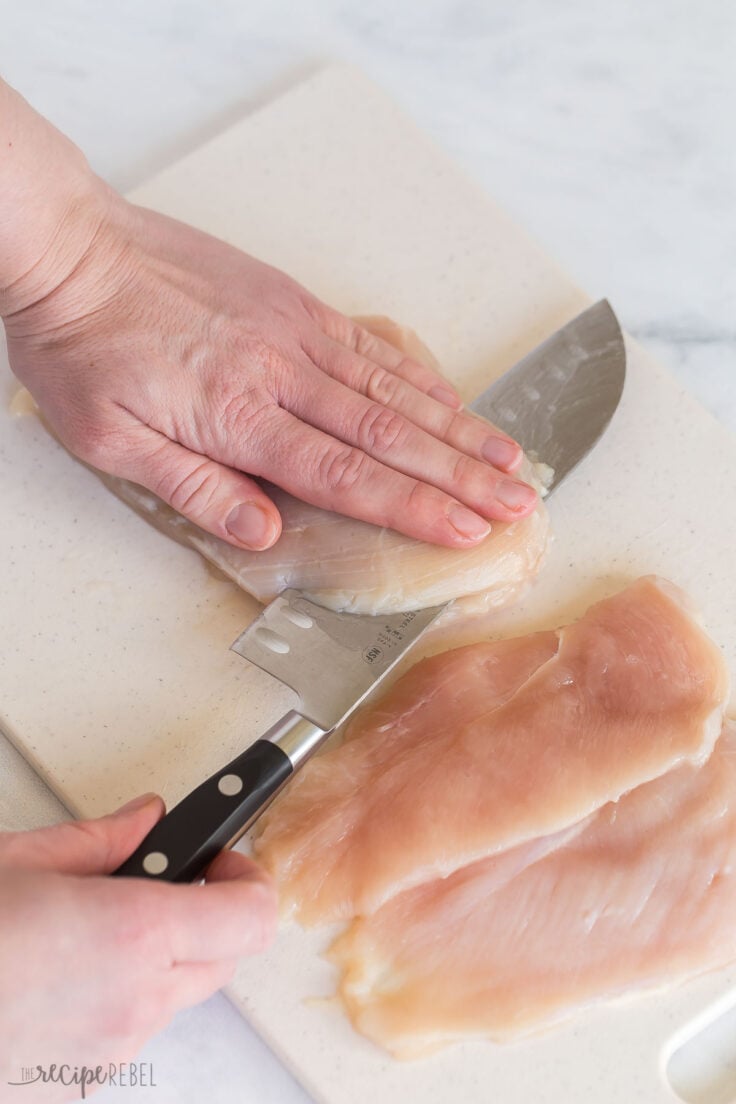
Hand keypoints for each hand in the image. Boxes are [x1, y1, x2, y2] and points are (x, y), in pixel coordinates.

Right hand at [0, 794, 275, 1099]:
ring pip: (172, 999)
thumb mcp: (17, 861)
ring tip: (82, 933)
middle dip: (206, 916)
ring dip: (153, 961)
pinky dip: (111, 1004)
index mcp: (132, 933)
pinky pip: (124, 1038)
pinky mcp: (76, 1090)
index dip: (247, 879)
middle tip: (159, 886)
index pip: (251, 915)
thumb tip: (146, 818)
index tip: (221, 859)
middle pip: (223, 958)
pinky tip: (54, 981)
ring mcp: (106, 1056)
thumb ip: (99, 839)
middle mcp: (133, 1003)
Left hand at [3, 188, 536, 552]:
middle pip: (390, 432)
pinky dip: (419, 373)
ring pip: (395, 387)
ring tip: (508, 457)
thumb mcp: (111, 441)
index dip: (413, 506)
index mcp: (238, 415)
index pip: (345, 472)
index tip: (466, 529)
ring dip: (458, 427)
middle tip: (517, 501)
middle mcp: (281, 371)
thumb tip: (263, 535)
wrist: (74, 251)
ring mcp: (295, 330)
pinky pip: (372, 343)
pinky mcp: (295, 301)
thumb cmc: (85, 348)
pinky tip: (450, 396)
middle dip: (461, 474)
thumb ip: (194, 488)